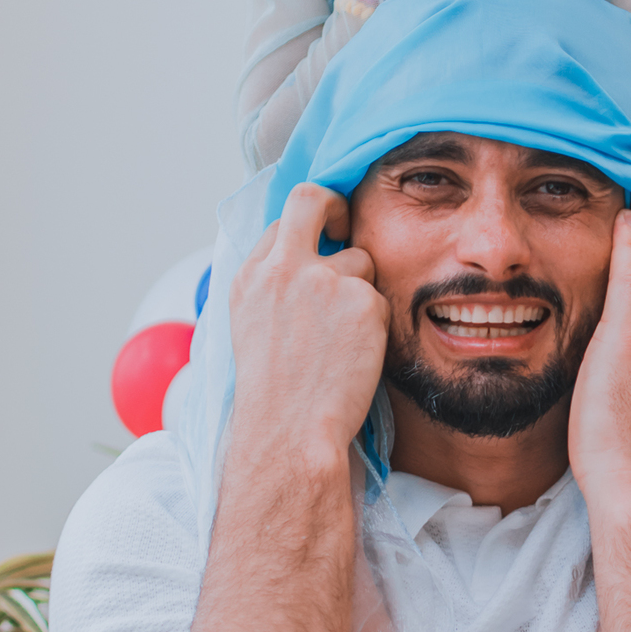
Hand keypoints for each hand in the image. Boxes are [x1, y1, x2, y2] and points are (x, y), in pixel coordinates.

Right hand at [228, 182, 389, 468]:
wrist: (290, 432)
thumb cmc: (275, 396)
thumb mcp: (251, 327)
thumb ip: (273, 287)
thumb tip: (300, 261)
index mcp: (251, 276)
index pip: (283, 220)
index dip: (307, 227)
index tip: (323, 235)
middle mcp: (283, 268)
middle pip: (313, 200)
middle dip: (336, 205)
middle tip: (347, 225)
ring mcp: (324, 279)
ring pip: (361, 261)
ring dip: (360, 291)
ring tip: (343, 340)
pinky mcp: (361, 299)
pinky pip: (380, 298)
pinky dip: (374, 325)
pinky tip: (356, 356)